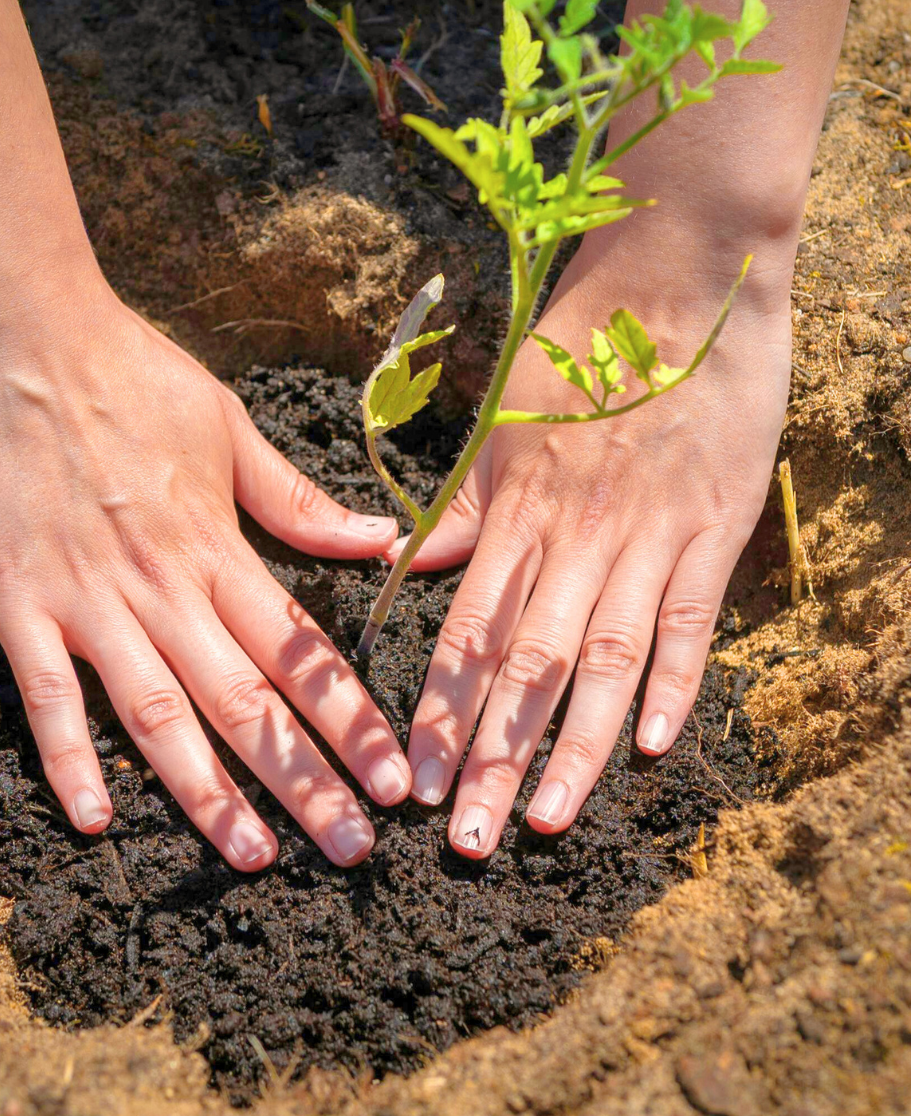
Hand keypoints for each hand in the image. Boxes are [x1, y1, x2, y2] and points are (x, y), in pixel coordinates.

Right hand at [0, 263, 410, 868]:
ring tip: (256, 856)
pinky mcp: (15, 601)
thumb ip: (297, 499)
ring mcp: (85, 599)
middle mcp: (161, 585)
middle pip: (245, 701)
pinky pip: (45, 695)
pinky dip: (70, 758)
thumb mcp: (226, 425)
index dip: (351, 720)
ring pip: (158, 714)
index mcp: (217, 544)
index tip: (394, 779)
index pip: (300, 649)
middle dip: (305, 782)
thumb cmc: (125, 370)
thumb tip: (378, 540)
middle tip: (353, 852)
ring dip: (209, 794)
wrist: (15, 331)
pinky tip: (98, 821)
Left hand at [395, 225, 792, 856]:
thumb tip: (400, 565)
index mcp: (517, 509)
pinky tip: (650, 745)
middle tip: (468, 839)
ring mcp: (649, 533)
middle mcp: (576, 534)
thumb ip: (462, 504)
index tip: (416, 779)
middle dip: (495, 756)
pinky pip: (690, 616)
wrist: (680, 277)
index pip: (469, 630)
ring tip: (548, 820)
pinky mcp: (716, 525)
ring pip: (605, 657)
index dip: (440, 710)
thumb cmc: (580, 345)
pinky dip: (674, 681)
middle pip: (527, 664)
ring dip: (574, 744)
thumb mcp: (503, 419)